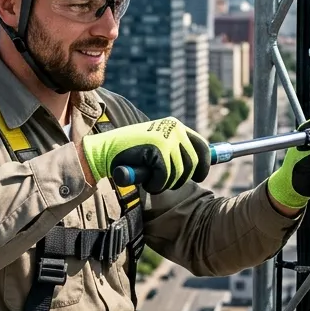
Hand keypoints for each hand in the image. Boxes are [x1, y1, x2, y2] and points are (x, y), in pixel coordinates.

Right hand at [82, 117, 210, 193]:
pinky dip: (155, 184)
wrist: (105, 151)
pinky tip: (145, 180)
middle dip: (180, 179)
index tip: (199, 177)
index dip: (204, 166)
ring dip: (165, 183)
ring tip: (151, 179)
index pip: (202, 147)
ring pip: (179, 173)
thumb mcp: (158, 149)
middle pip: (194, 164)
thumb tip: (202, 167)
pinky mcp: (157, 148)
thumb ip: (177, 153)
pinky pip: (165, 176)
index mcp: (176, 126)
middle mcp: (175, 128)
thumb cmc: (132, 155)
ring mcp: (167, 137)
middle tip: (163, 182)